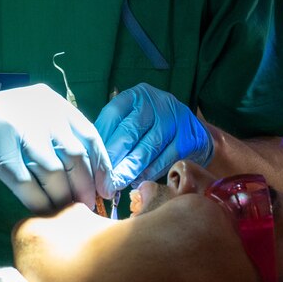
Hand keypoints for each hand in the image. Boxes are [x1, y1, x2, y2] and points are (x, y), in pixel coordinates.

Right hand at [0, 83, 111, 213]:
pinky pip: (24, 182)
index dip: (101, 166)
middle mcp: (38, 108)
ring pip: (52, 170)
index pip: (88, 135)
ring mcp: (16, 124)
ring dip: (61, 198)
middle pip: (74, 154)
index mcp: (51, 101)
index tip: (106, 190)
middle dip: (84, 186)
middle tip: (86, 208)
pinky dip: (36, 201)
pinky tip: (40, 212)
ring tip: (63, 214)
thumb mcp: (30, 121)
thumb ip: (58, 137)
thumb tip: (94, 175)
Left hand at [94, 83, 212, 193]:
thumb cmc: (152, 128)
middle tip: (100, 180)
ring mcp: (175, 118)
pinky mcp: (189, 137)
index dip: (100, 141)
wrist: (193, 131)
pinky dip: (149, 172)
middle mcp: (157, 102)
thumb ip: (114, 134)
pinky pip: (165, 159)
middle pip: (129, 132)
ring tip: (115, 185)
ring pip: (147, 148)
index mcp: (137, 95)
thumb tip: (90, 161)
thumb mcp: (133, 120)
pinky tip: (137, 182)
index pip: (113, 115)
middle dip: (113, 160)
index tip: (90, 163)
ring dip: (129, 170)